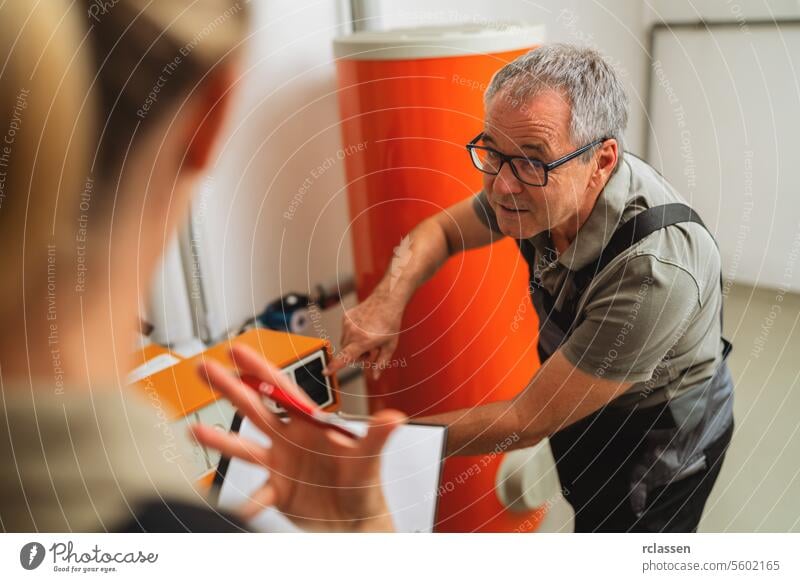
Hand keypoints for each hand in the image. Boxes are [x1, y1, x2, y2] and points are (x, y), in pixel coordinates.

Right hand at [190, 344, 405, 531]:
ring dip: (220, 439)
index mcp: (310, 423)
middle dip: (228, 387)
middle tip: (203, 366)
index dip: (259, 368)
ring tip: (194, 430)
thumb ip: (378, 437)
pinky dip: (245, 500)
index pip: (281, 388)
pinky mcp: (276, 490)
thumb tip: (396, 417)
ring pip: (243, 447)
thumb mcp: (368, 458)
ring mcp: (280, 463)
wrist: (355, 520)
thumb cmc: (363, 482)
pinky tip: (236, 506)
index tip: (238, 349)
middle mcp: (290, 438)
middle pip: (254, 407)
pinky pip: (255, 493)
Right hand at [325, 289, 403, 378]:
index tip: (325, 371)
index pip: (346, 357)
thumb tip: (375, 376)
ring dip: (353, 344)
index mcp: (364, 340)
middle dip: (357, 354)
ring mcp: (347, 323)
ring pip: (344, 343)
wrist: (387, 301)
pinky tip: (364, 327)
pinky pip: (345, 332)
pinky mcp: (345, 317)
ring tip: (368, 336)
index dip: (335, 366)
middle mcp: (353, 332)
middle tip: (371, 348)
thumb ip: (381, 363)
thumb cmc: (390, 323)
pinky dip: (353, 334)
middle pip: (346, 352)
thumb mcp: (390, 345)